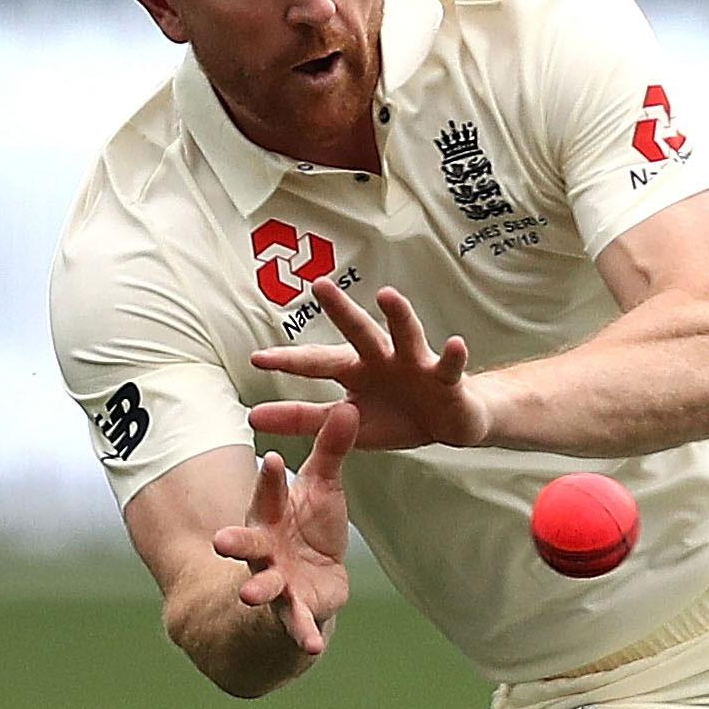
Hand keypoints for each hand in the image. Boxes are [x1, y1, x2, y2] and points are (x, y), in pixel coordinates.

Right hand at [212, 400, 358, 655]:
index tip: (271, 459)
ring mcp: (275, 582)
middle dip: (235, 542)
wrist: (307, 584)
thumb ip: (331, 452)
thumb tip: (348, 403)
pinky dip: (303, 636)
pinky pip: (296, 625)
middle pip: (247, 543)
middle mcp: (264, 549)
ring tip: (248, 594)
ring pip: (262, 586)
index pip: (268, 495)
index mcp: (270, 516)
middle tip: (219, 541)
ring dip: (256, 590)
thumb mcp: (323, 489)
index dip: (269, 480)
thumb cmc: (309, 529)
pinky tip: (313, 647)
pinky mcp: (294, 610)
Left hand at [247, 282, 492, 449]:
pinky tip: (456, 343)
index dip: (290, 360)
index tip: (258, 359)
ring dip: (398, 315)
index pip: (318, 362)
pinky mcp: (447, 379)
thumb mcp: (348, 423)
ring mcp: (416, 364)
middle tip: (320, 285)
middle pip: (358, 331)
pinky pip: (449, 365)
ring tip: (388, 296)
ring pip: (406, 335)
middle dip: (340, 310)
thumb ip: (303, 419)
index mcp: (356, 370)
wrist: (448, 423)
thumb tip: (252, 416)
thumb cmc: (398, 416)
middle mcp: (383, 358)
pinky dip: (453, 355)